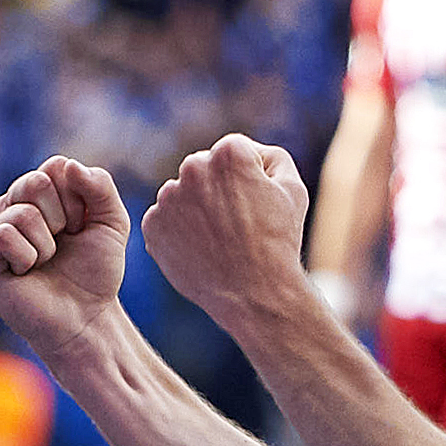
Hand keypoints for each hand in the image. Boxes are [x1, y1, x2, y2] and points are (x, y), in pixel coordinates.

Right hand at [0, 156, 134, 360]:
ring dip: (46, 245)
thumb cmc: (95, 272)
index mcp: (41, 194)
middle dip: (62, 218)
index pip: (56, 167)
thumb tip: (69, 165)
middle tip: (63, 244)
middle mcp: (12, 206)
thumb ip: (100, 186)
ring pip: (21, 213)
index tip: (81, 227)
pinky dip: (26, 257)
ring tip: (45, 262)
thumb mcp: (112, 223)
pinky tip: (26, 272)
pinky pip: (1, 236)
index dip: (78, 200)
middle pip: (35, 182)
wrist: (84, 317)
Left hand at [141, 134, 318, 326]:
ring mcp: (168, 198)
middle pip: (204, 170)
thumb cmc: (278, 241)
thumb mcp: (293, 188)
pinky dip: (180, 231)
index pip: (234, 152)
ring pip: (183, 194)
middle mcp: (192, 168)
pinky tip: (202, 248)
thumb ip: (270, 157)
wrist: (254, 293)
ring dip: (196, 208)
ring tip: (219, 238)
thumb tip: (248, 153)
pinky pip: (166, 219)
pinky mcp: (153, 225)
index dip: (250, 177)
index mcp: (228, 154)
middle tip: (237, 223)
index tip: (257, 203)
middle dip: (218, 189)